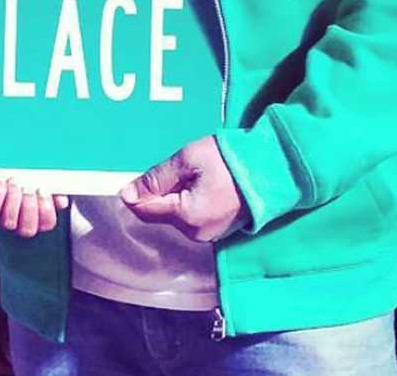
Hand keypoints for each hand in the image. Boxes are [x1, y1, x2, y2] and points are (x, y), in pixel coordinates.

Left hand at [0, 175, 66, 237]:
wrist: (7, 183)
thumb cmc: (31, 183)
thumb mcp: (46, 184)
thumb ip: (56, 191)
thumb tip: (61, 201)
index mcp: (41, 219)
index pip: (48, 223)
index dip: (46, 208)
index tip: (43, 190)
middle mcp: (23, 225)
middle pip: (28, 228)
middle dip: (28, 206)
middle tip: (28, 187)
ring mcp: (6, 219)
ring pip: (9, 222)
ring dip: (13, 200)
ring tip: (15, 182)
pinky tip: (0, 179)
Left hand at [119, 135, 241, 242]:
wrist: (269, 169)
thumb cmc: (228, 160)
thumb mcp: (187, 160)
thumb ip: (157, 178)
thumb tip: (128, 194)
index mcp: (187, 217)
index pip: (146, 210)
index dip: (134, 194)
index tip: (130, 177)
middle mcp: (196, 233)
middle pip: (160, 212)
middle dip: (159, 191)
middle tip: (178, 167)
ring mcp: (208, 235)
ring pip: (174, 215)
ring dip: (174, 195)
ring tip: (194, 174)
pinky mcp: (216, 231)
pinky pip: (190, 217)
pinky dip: (187, 200)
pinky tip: (202, 184)